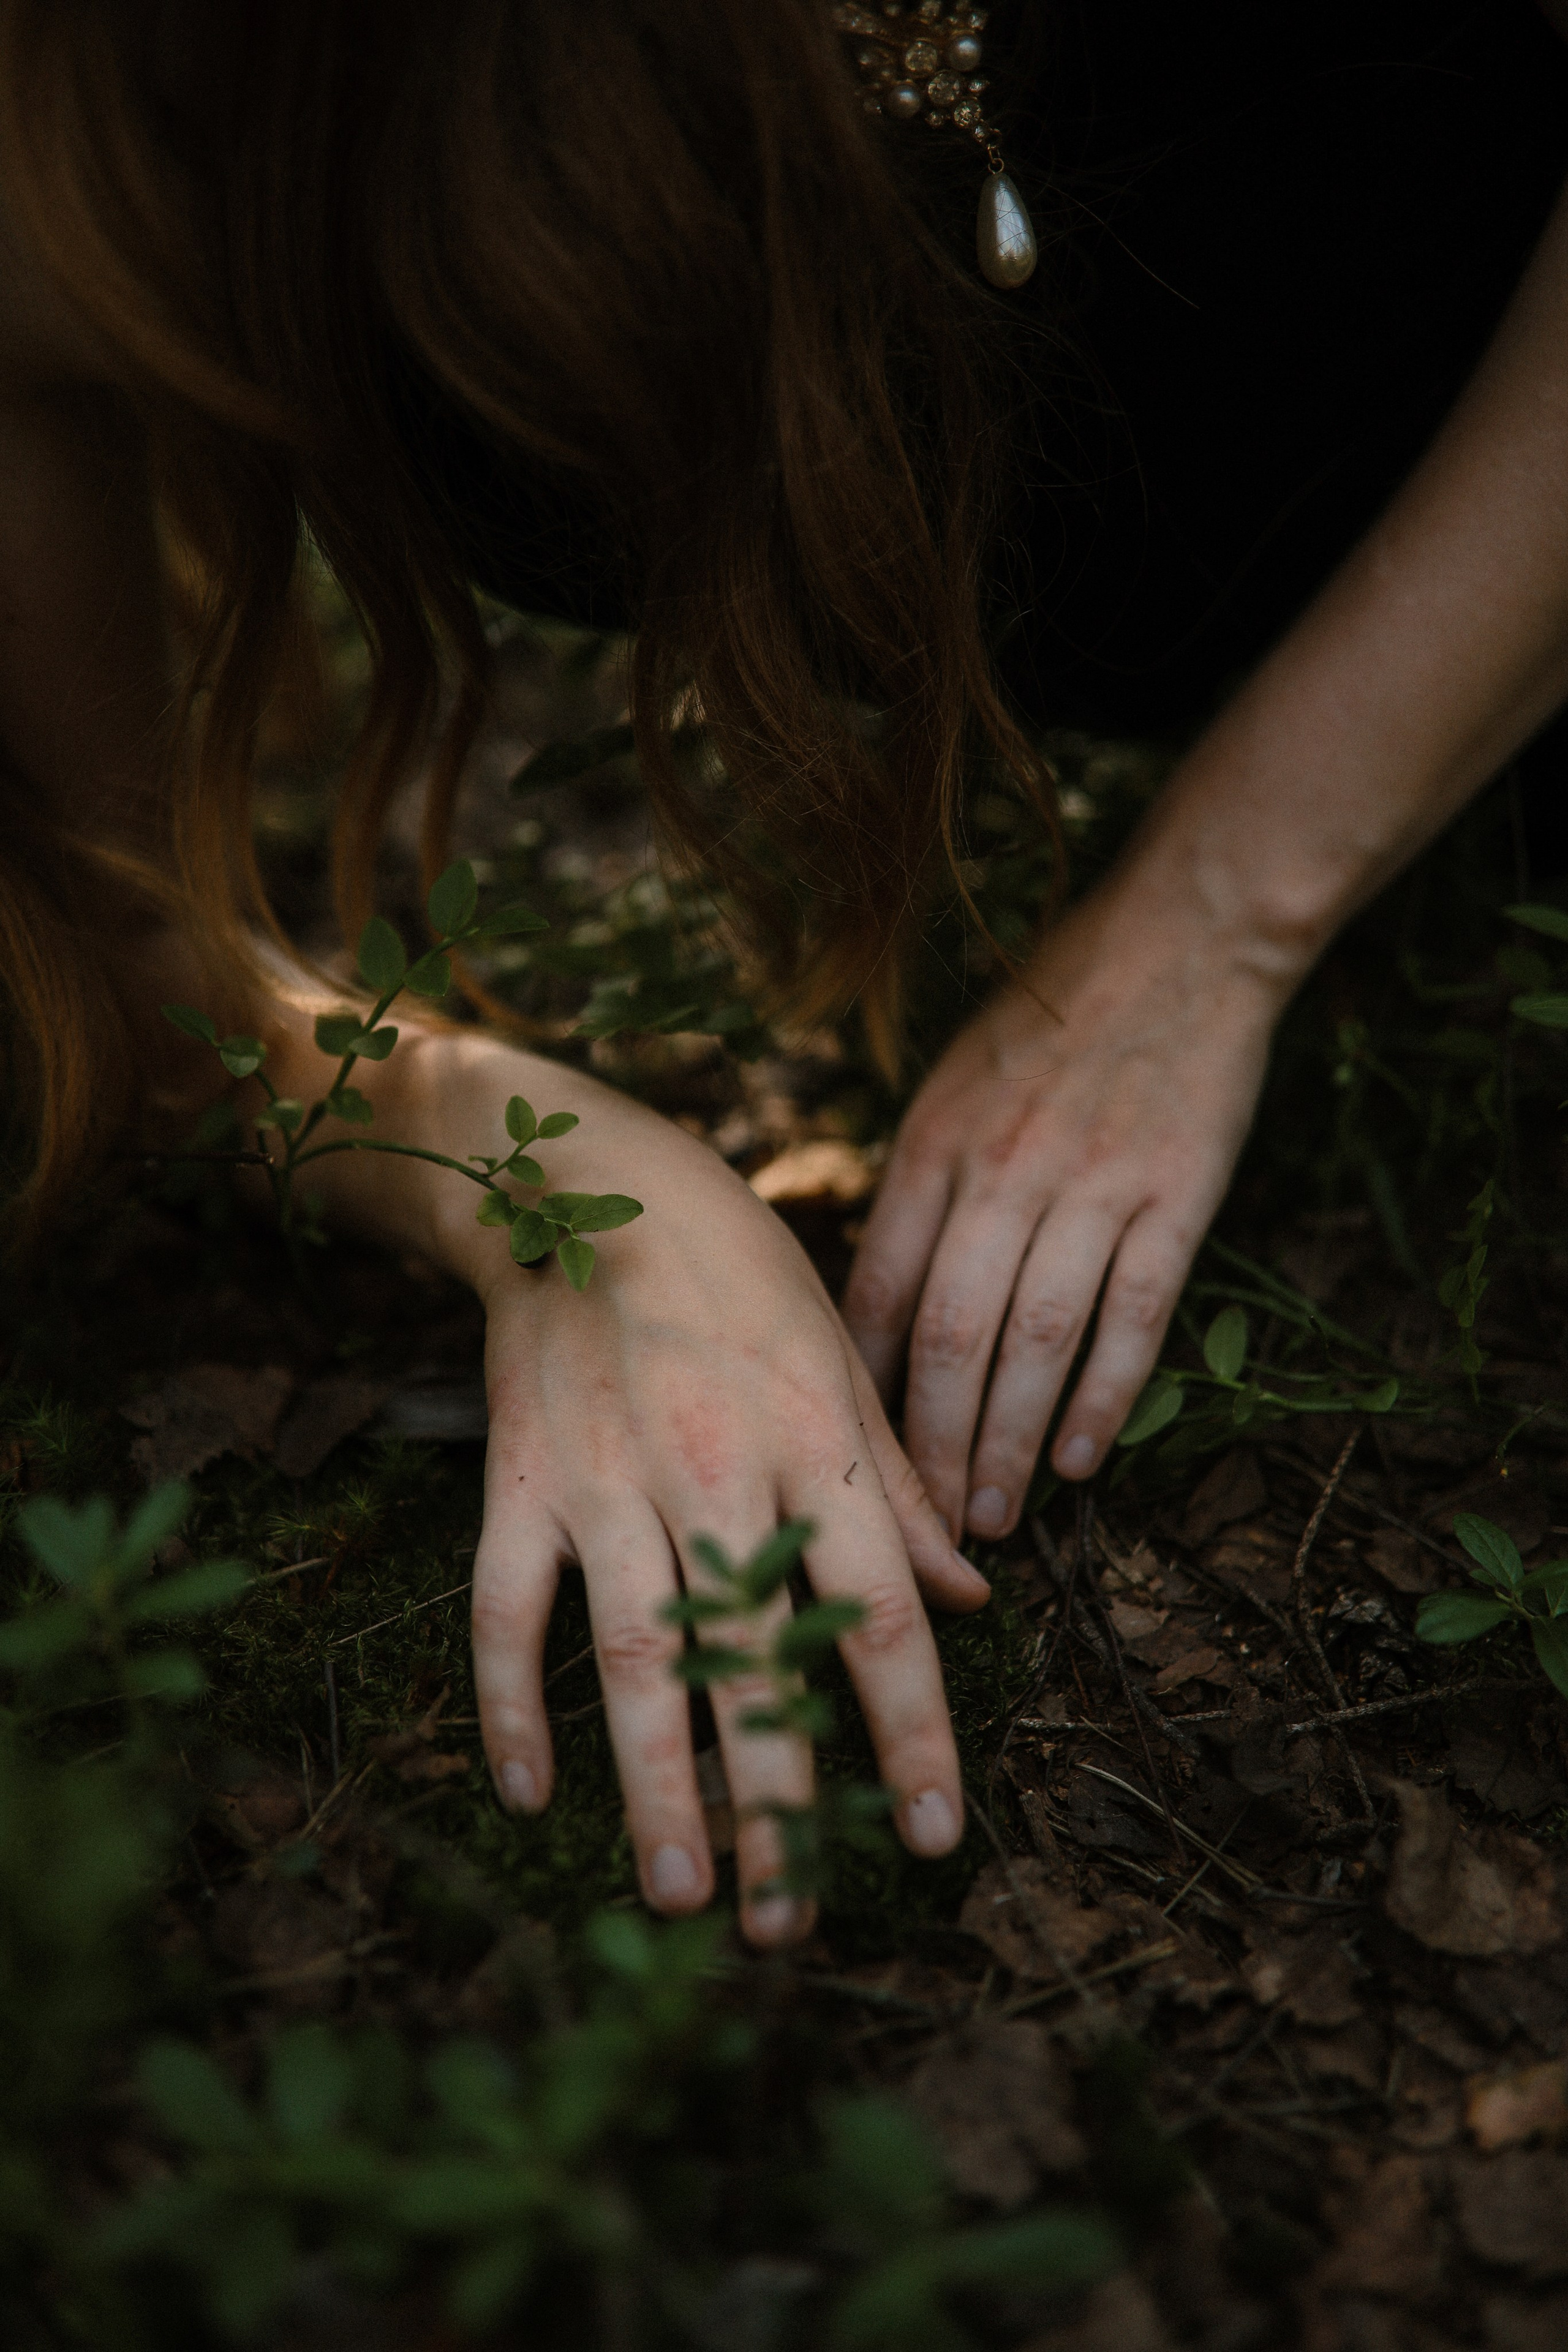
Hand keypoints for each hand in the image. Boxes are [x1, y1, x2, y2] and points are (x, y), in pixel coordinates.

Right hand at [409, 1041, 990, 1948]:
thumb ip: (900, 1491)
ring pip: (637, 1657)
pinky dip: (510, 1702)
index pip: (879, 1616)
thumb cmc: (740, 1272)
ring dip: (657, 1785)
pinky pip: (506, 1609)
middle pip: (755, 1662)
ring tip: (682, 1895)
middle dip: (779, 1803)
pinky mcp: (519, 1481)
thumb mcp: (841, 1358)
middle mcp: (714, 1473)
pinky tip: (528, 1794)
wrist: (585, 1183)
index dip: (912, 1732)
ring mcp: (607, 1482)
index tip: (933, 1835)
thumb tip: (973, 1601)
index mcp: (811, 1445)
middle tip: (791, 1922)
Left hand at [844, 863, 1286, 1541]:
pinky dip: (1105, 1396)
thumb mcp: (950, 1083)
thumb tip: (872, 1297)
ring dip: (1009, 1439)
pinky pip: (1133, 1316)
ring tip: (996, 1514)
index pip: (879, 1290)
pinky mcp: (1175, 1198)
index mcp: (934, 1144)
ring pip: (1036, 1340)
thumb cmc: (1051, 1015)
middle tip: (929, 1523)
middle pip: (950, 1334)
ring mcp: (1092, 1186)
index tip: (857, 1456)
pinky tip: (1083, 1458)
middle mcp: (1003, 1170)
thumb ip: (917, 1185)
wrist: (1179, 940)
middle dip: (932, 1443)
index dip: (865, 1386)